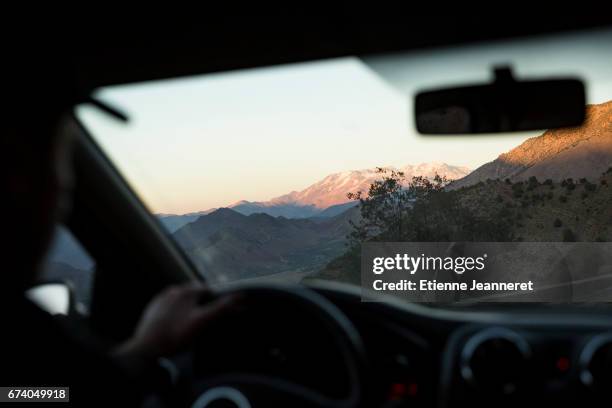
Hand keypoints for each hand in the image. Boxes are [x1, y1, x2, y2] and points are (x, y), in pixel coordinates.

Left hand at [113, 284, 237, 372]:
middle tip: (204, 318)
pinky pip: (169, 304)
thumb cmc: (177, 335)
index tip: (219, 313)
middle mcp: (174, 290)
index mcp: (187, 291)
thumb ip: (222, 308)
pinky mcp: (153, 307)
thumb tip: (240, 296)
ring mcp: (161, 298)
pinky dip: (176, 310)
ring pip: (181, 298)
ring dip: (189, 305)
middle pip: (194, 292)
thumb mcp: (203, 322)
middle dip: (202, 301)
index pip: (209, 290)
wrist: (146, 347)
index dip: (216, 301)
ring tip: (190, 322)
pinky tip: (176, 323)